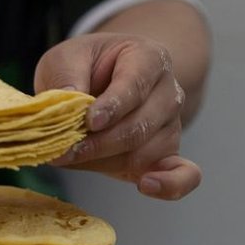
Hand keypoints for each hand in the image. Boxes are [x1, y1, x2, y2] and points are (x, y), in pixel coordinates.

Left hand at [34, 33, 201, 199]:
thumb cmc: (84, 67)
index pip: (135, 85)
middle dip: (97, 144)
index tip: (88, 122)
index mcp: (149, 58)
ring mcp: (170, 125)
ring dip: (103, 161)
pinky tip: (146, 186)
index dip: (112, 106)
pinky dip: (170, 185)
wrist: (103, 78)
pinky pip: (183, 173)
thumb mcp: (66, 58)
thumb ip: (66, 75)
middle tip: (60, 151)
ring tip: (70, 158)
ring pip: (143, 153)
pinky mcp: (166, 153)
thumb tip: (69, 101)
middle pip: (138, 126)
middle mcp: (168, 92)